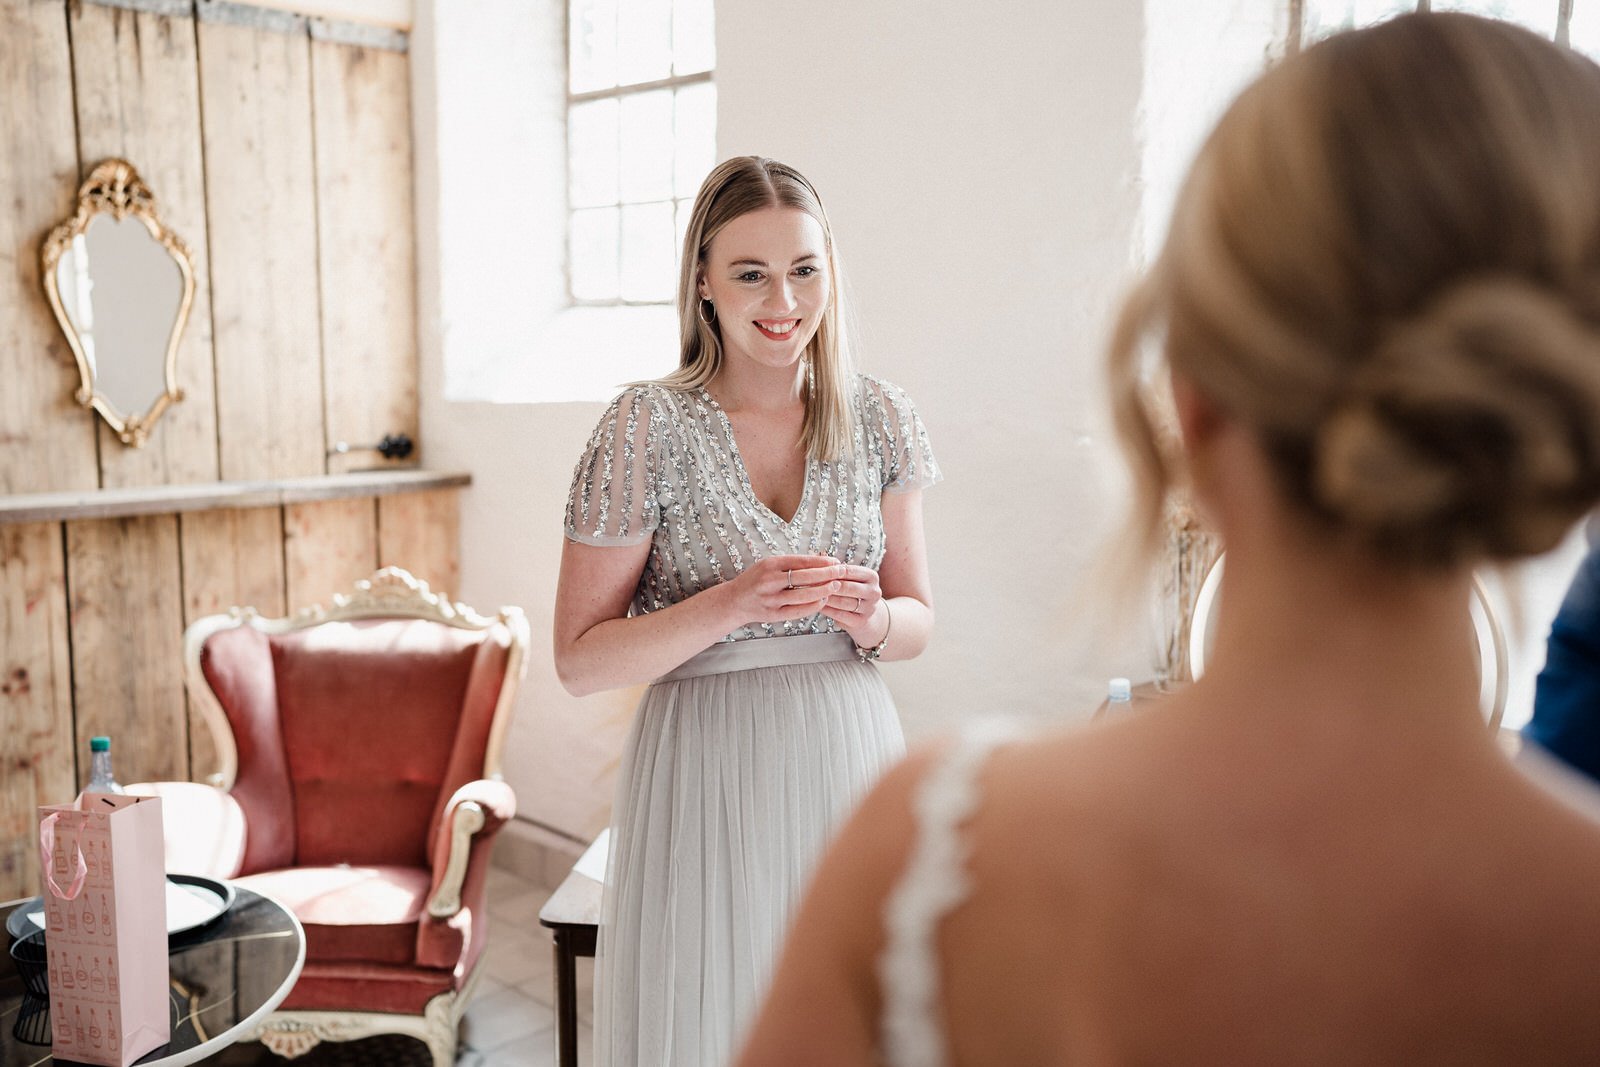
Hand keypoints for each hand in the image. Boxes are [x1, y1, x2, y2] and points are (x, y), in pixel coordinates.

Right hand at [720, 554, 847, 625]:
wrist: (734, 601)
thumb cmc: (755, 580)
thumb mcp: (768, 565)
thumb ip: (790, 564)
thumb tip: (820, 560)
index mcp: (770, 564)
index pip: (801, 561)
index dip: (821, 561)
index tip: (835, 561)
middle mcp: (770, 580)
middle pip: (805, 577)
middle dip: (826, 574)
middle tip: (841, 572)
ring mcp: (771, 599)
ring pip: (804, 595)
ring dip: (823, 590)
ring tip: (835, 586)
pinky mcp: (773, 614)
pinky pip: (798, 610)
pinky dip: (813, 606)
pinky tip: (822, 600)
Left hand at [816, 564, 886, 644]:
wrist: (866, 612)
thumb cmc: (853, 590)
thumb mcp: (851, 577)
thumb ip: (837, 569)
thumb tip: (819, 556)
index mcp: (871, 577)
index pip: (849, 571)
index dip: (831, 571)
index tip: (815, 570)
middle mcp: (874, 592)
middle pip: (846, 587)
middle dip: (827, 585)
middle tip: (810, 583)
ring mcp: (869, 608)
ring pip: (842, 602)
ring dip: (825, 598)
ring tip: (811, 594)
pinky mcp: (861, 622)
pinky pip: (840, 615)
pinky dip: (827, 610)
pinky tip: (818, 606)